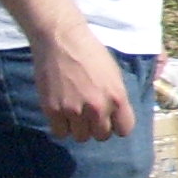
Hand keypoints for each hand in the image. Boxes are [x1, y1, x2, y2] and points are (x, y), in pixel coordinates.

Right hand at [35, 22, 136, 142]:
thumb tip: (117, 118)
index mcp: (117, 98)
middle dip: (97, 127)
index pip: (124, 130)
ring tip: (75, 113)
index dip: (117, 126)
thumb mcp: (114, 75)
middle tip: (90, 114)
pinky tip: (62, 113)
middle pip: (102, 136)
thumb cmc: (91, 54)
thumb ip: (117, 98)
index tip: (110, 120)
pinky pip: (60, 132)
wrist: (61, 40)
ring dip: (79, 128)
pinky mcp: (52, 109)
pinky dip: (61, 126)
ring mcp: (74, 110)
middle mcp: (97, 107)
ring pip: (81, 137)